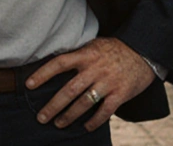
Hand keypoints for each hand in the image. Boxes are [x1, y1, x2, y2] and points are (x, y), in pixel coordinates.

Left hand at [26, 38, 155, 131]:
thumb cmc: (114, 49)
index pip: (59, 63)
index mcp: (86, 55)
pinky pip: (105, 111)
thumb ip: (78, 55)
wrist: (144, 51)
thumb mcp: (94, 45)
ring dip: (69, 116)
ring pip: (84, 103)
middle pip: (69, 90)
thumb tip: (56, 64)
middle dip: (53, 105)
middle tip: (41, 117)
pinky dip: (94, 121)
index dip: (42, 74)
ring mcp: (108, 82)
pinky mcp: (121, 94)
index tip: (28, 85)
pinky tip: (86, 127)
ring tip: (58, 124)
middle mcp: (95, 69)